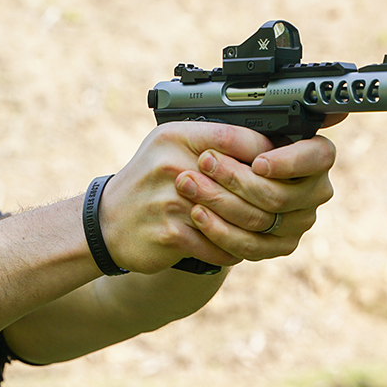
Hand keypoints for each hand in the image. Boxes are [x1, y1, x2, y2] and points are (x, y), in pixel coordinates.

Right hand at [97, 122, 315, 272]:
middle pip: (243, 181)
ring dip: (252, 227)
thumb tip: (269, 147)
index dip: (266, 155)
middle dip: (266, 198)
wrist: (107, 223)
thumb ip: (212, 142)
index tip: (279, 169)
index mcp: (177, 136)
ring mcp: (171, 201)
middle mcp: (173, 164)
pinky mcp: (170, 234)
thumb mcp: (172, 148)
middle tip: (279, 206)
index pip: (238, 138)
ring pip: (235, 216)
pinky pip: (218, 245)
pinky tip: (234, 247)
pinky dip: (231, 249)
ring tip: (262, 228)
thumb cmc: (148, 183)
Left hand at [172, 126, 337, 262]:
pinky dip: (219, 230)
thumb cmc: (228, 151)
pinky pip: (250, 246)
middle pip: (279, 194)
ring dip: (220, 201)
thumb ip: (245, 136)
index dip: (289, 161)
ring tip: (191, 185)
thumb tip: (251, 140)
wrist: (213, 182)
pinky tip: (198, 213)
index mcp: (314, 156)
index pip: (319, 156)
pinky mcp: (280, 245)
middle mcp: (313, 191)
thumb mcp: (233, 135)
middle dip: (236, 179)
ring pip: (261, 220)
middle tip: (204, 162)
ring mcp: (299, 222)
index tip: (257, 162)